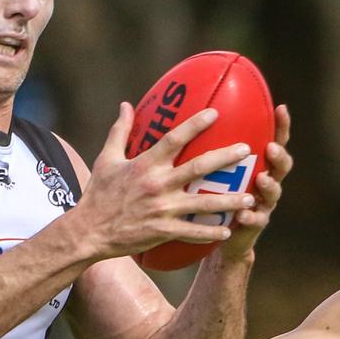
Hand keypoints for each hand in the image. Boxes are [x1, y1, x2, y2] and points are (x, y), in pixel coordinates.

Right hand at [72, 102, 257, 259]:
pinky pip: (192, 232)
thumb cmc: (98, 193)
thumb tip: (126, 105)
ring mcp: (162, 209)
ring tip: (251, 198)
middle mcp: (157, 185)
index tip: (215, 113)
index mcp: (145, 164)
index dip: (195, 124)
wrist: (89, 231)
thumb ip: (120, 131)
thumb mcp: (107, 159)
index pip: (174, 139)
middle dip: (225, 158)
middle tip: (246, 150)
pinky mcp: (162, 231)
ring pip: (203, 204)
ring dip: (229, 201)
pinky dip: (210, 233)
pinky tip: (227, 231)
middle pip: (198, 168)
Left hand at [218, 104, 291, 260]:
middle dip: (279, 156)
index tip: (280, 108)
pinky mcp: (255, 224)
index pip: (273, 140)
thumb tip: (196, 113)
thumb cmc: (215, 192)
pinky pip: (256, 221)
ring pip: (274, 193)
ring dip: (269, 185)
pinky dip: (251, 217)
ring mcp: (263, 203)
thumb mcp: (214, 168)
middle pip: (281, 166)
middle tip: (271, 148)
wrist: (218, 232)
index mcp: (258, 163)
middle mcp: (266, 180)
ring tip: (261, 179)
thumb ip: (212, 146)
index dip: (280, 126)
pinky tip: (242, 215)